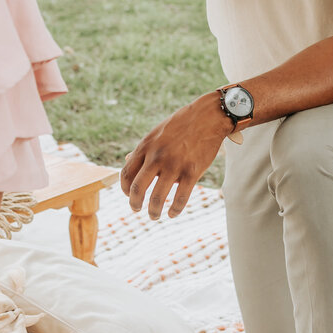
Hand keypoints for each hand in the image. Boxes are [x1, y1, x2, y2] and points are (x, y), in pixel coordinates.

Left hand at [121, 92, 231, 219]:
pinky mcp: (192, 172)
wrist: (208, 116)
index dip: (125, 189)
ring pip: (157, 198)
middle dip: (135, 204)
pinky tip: (172, 213)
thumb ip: (143, 149)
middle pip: (137, 189)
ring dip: (153, 212)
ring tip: (154, 216)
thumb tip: (127, 161)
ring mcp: (174, 165)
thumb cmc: (181, 124)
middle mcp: (157, 156)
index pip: (127, 174)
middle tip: (137, 210)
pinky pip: (180, 198)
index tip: (129, 195)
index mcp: (145, 146)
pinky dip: (175, 210)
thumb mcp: (157, 133)